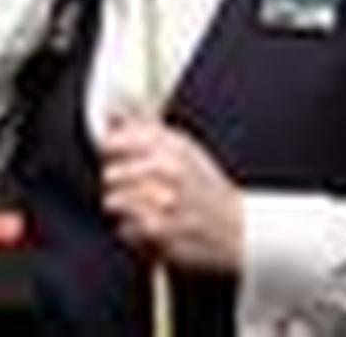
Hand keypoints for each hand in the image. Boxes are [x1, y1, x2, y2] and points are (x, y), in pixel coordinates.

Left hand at [101, 115, 242, 273]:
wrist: (234, 225)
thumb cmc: (205, 184)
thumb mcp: (183, 147)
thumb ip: (146, 128)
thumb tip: (112, 112)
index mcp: (174, 145)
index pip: (119, 140)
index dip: (111, 147)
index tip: (112, 152)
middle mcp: (169, 169)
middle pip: (111, 173)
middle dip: (118, 180)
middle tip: (133, 184)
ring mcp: (164, 201)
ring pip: (114, 201)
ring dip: (124, 206)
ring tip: (143, 206)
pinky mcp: (159, 231)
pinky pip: (124, 227)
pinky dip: (133, 229)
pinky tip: (151, 224)